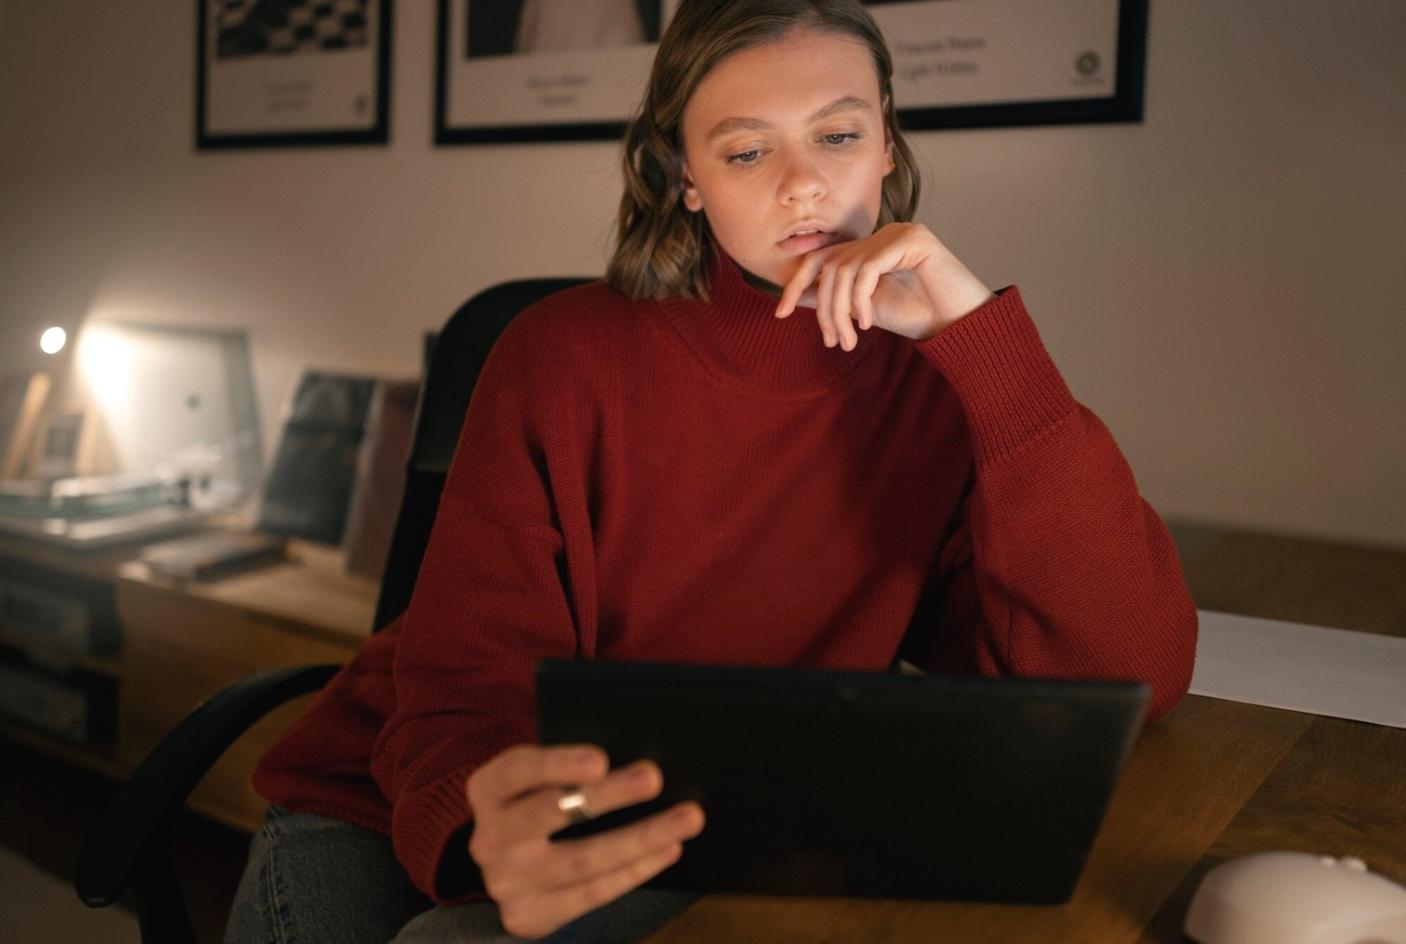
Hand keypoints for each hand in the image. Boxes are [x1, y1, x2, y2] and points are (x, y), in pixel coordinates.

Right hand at [465, 743, 704, 938]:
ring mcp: (507, 882)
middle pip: (550, 814)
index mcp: (488, 789)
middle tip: (654, 777)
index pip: (518, 770)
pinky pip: (591, 894)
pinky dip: (635, 870)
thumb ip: (569, 767)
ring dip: (640, 838)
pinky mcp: (529, 915)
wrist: (503, 863)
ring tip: (686, 817)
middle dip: (607, 796)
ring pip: (581, 860)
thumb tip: (633, 756)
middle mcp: (490, 838)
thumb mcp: (535, 778)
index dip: (558, 764)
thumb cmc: (535, 802)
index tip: (601, 759)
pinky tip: (668, 849)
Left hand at [774, 222, 995, 349]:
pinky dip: (861, 299)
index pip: (821, 257)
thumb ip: (835, 298)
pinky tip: (869, 322)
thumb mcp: (866, 311)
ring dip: (841, 311)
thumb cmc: (919, 317)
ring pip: (846, 269)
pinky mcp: (914, 238)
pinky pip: (868, 268)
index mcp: (871, 247)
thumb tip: (797, 296)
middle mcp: (883, 234)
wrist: (961, 325)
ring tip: (850, 340)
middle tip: (834, 342)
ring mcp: (899, 232)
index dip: (796, 283)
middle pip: (831, 266)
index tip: (780, 313)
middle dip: (825, 308)